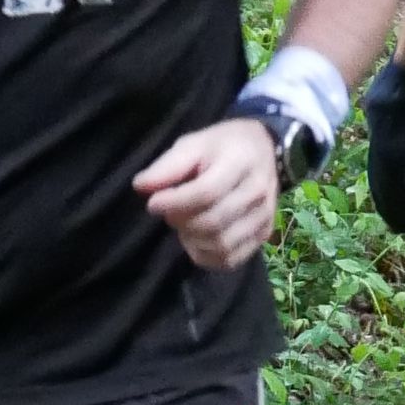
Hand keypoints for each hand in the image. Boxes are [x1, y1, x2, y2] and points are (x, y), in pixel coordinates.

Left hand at [134, 117, 282, 269]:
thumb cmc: (221, 147)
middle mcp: (258, 192)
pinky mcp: (263, 236)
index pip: (206, 193)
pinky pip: (228, 260)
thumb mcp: (192, 144)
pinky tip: (197, 238)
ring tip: (185, 222)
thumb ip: (167, 167)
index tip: (153, 203)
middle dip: (181, 221)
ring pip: (220, 245)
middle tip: (169, 211)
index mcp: (241, 162)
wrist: (262, 151)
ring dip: (192, 239)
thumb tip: (140, 187)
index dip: (174, 203)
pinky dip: (205, 255)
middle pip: (212, 222)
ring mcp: (264, 217)